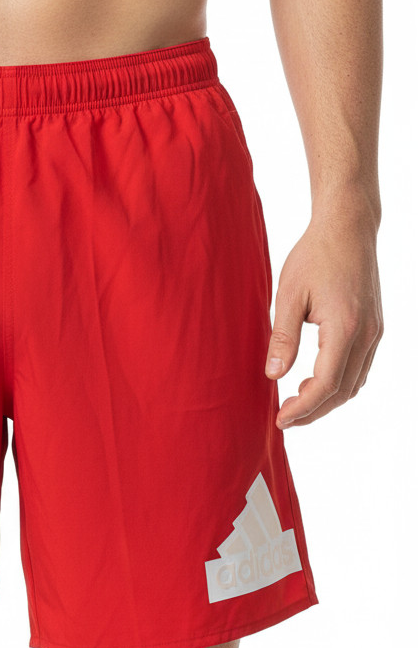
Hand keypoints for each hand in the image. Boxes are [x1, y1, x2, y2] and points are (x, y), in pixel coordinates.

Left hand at [265, 210, 382, 428]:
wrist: (348, 227)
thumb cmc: (315, 255)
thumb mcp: (289, 295)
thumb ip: (283, 337)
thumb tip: (273, 375)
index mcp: (344, 328)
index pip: (325, 384)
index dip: (302, 408)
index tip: (280, 419)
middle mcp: (366, 334)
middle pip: (343, 391)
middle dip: (314, 411)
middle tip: (284, 418)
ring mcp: (375, 331)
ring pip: (355, 383)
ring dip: (328, 400)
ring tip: (296, 404)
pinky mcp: (375, 327)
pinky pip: (361, 368)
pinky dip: (340, 384)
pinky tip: (316, 383)